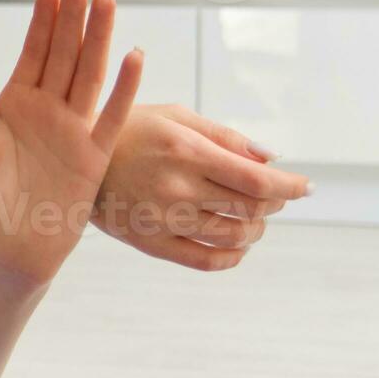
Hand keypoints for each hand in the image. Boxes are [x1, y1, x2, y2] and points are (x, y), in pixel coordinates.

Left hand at [0, 0, 141, 291]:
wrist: (6, 252)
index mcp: (13, 104)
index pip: (33, 50)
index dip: (42, 17)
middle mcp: (47, 110)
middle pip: (64, 51)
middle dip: (73, 12)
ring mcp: (72, 131)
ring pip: (89, 73)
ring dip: (99, 36)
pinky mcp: (93, 156)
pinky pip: (112, 117)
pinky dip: (124, 88)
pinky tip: (134, 56)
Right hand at [90, 104, 310, 270]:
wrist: (71, 159)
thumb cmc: (129, 129)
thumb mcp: (175, 116)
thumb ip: (225, 136)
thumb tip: (272, 158)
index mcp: (186, 151)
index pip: (255, 180)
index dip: (289, 187)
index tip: (307, 188)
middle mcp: (177, 188)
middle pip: (250, 209)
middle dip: (274, 203)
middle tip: (275, 195)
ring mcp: (164, 220)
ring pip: (234, 236)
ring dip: (256, 227)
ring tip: (253, 215)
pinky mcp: (151, 244)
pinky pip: (207, 262)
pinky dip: (233, 256)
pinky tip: (237, 243)